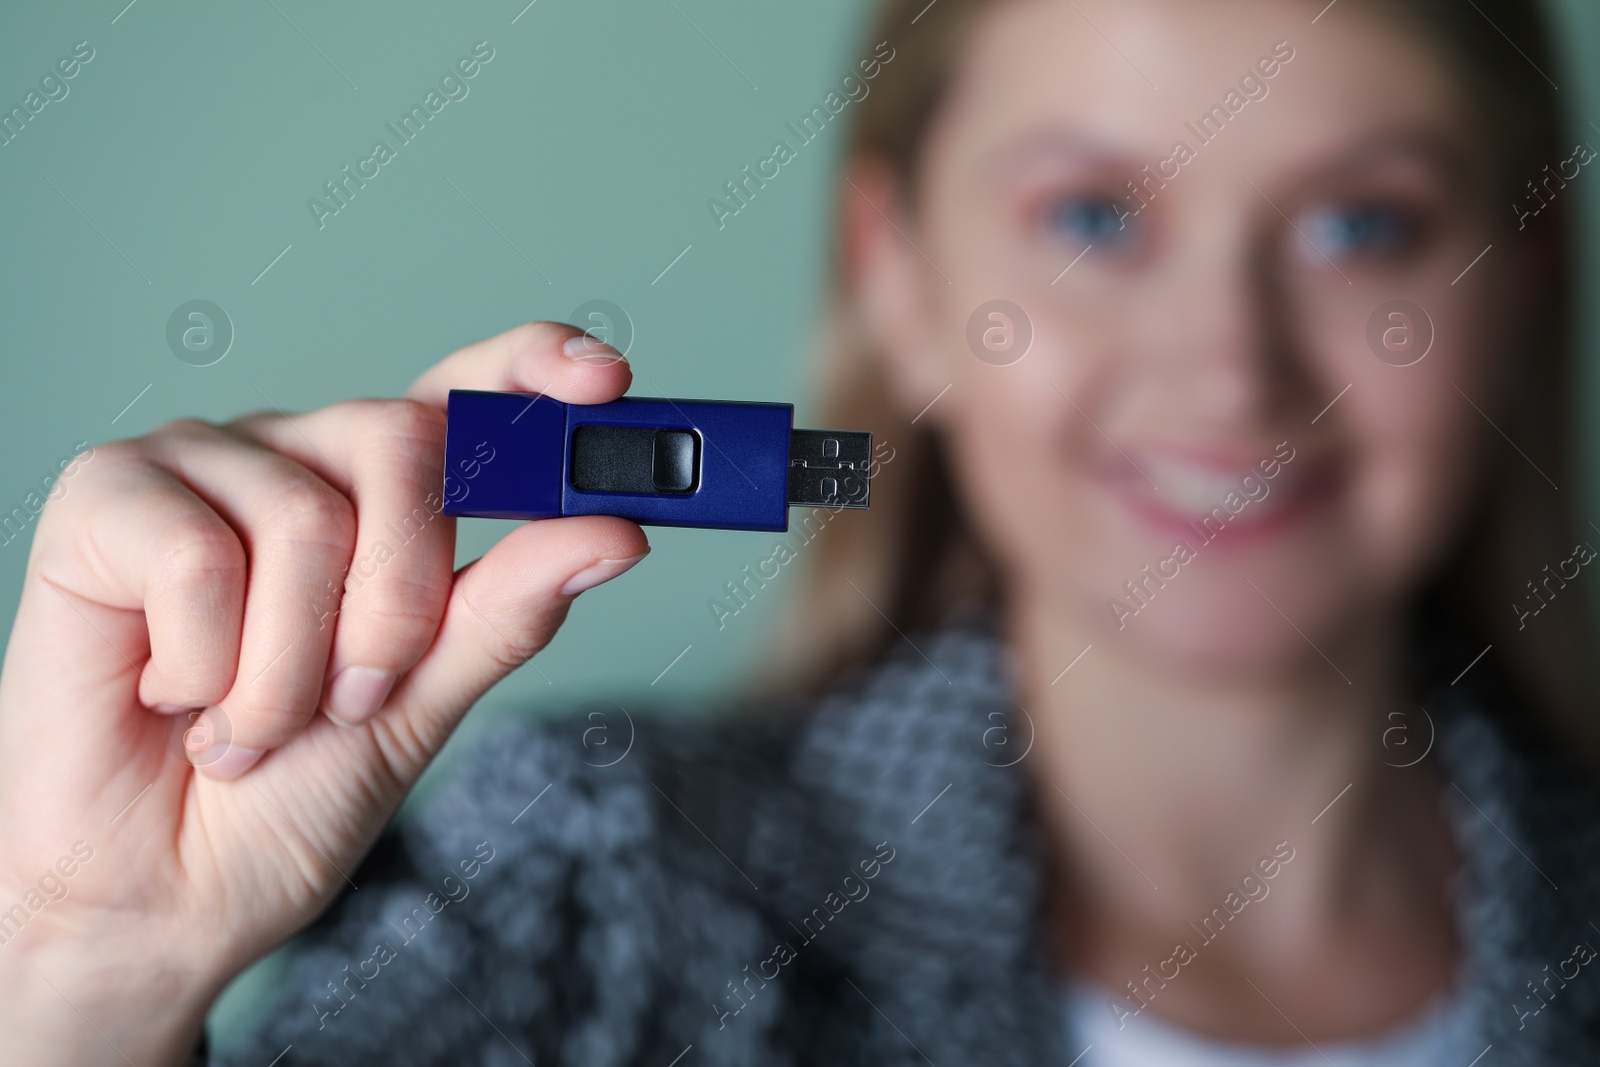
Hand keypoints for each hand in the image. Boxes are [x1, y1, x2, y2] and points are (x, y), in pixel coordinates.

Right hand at [0, 322, 647, 1064]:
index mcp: (384, 496)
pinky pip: (197, 556)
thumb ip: (508, 610)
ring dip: (293, 669)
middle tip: (357, 695)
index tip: (607, 383)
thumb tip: (616, 531)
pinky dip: (204, 667)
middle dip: (402, 600)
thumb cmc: (289, 795)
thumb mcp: (424, 703)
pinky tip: (174, 698)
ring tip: (254, 723)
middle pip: (403, 440)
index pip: (469, 392)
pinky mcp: (106, 497)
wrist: (161, 893)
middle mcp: (300, 459)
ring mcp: (203, 468)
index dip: (536, 368)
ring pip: (306, 518)